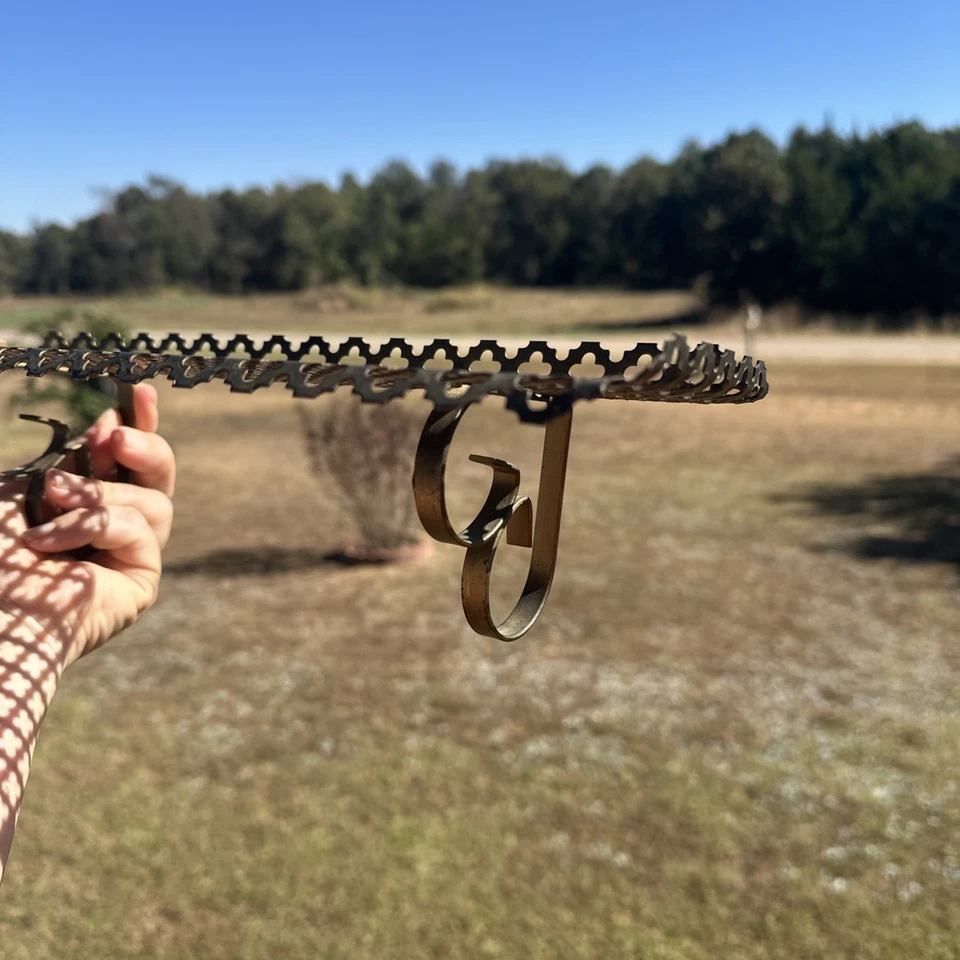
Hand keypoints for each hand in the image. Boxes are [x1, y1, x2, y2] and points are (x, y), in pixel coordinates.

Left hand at [0, 384, 174, 666]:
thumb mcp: (28, 483)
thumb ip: (76, 457)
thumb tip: (114, 424)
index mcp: (88, 502)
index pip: (129, 460)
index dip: (141, 423)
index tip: (138, 391)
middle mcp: (115, 529)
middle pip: (161, 476)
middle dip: (145, 448)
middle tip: (114, 438)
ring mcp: (131, 557)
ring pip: (154, 502)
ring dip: (98, 494)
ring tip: (51, 501)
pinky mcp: (140, 583)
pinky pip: (142, 532)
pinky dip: (96, 526)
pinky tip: (51, 542)